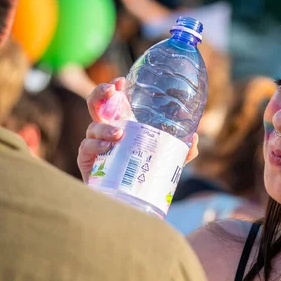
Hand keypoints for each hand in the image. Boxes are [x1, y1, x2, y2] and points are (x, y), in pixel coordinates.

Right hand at [77, 79, 198, 182]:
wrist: (130, 199)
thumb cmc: (144, 172)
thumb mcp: (165, 159)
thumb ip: (181, 150)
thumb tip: (194, 139)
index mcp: (123, 124)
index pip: (114, 101)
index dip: (114, 88)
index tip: (121, 81)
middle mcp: (106, 130)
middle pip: (96, 105)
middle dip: (100, 94)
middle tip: (111, 91)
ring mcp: (95, 143)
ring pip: (93, 127)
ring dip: (105, 127)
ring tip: (119, 133)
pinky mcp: (87, 160)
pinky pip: (87, 147)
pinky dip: (96, 145)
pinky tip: (108, 146)